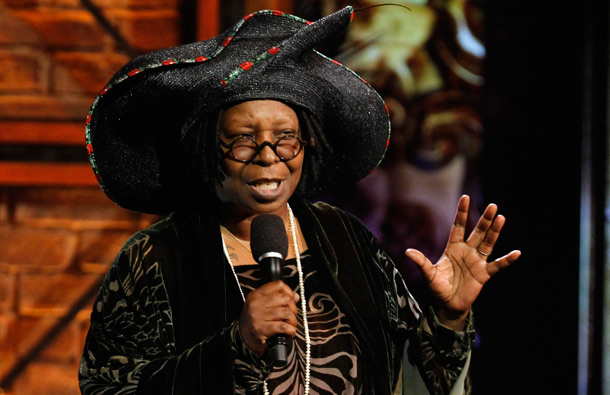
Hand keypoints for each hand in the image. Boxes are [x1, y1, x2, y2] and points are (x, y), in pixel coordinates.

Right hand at [239, 281, 299, 356]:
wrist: (242, 341)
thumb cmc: (256, 322)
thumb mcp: (264, 307)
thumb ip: (279, 300)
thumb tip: (295, 296)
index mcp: (256, 295)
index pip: (279, 285)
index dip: (289, 292)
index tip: (290, 302)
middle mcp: (255, 304)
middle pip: (285, 299)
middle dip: (293, 309)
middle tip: (290, 317)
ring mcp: (257, 316)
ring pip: (286, 313)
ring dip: (293, 321)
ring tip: (290, 326)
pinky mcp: (260, 330)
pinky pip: (283, 327)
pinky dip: (290, 330)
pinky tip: (288, 333)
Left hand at [405, 195, 520, 329]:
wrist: (447, 305)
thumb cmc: (437, 288)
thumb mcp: (428, 274)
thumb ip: (421, 262)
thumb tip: (407, 252)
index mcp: (453, 248)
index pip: (458, 226)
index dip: (461, 213)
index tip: (465, 197)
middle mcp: (467, 251)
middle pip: (477, 232)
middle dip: (484, 220)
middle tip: (493, 206)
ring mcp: (477, 262)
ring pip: (488, 243)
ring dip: (495, 232)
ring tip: (501, 218)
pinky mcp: (484, 274)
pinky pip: (497, 265)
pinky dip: (507, 260)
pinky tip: (516, 253)